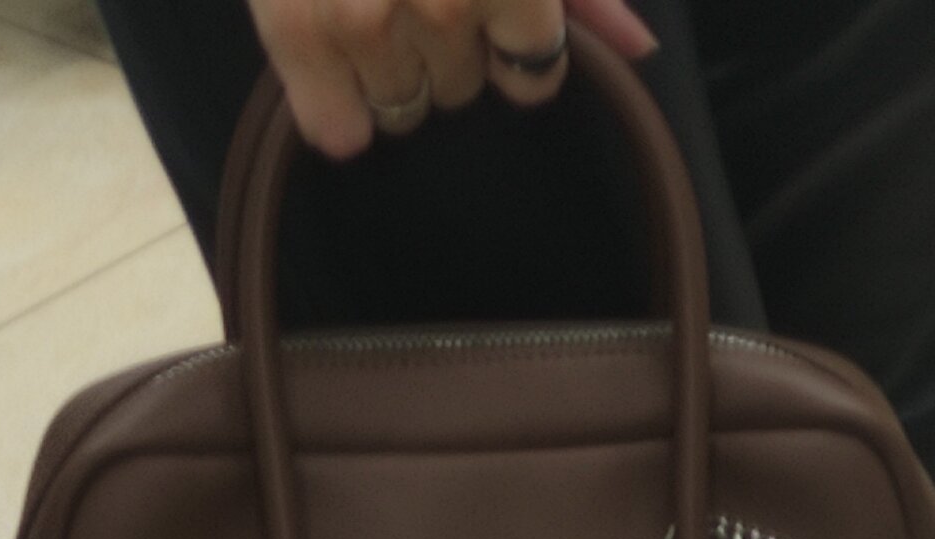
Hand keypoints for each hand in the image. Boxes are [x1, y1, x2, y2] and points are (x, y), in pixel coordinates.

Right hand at [244, 0, 657, 158]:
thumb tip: (639, 49)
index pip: (533, 74)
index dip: (512, 43)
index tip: (486, 5)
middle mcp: (442, 2)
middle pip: (462, 92)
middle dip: (446, 45)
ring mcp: (363, 21)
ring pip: (402, 108)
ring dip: (389, 66)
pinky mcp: (295, 32)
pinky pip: (338, 130)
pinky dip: (334, 106)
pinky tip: (330, 49)